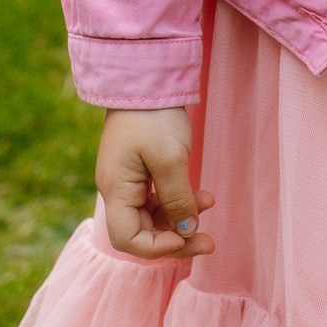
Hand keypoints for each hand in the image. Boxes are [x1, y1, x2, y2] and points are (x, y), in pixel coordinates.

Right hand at [96, 108, 214, 259]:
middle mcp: (117, 190)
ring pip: (154, 216)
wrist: (146, 78)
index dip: (156, 247)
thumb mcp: (170, 159)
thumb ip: (177, 199)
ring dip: (182, 217)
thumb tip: (186, 231)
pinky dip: (180, 200)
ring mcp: (128, 181)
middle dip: (177, 238)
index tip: (185, 236)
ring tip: (211, 204)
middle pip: (142, 232)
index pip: (127, 239)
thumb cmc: (153, 117)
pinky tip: (203, 196)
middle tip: (210, 243)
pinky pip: (159, 198)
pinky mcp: (141, 171)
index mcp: (116, 190)